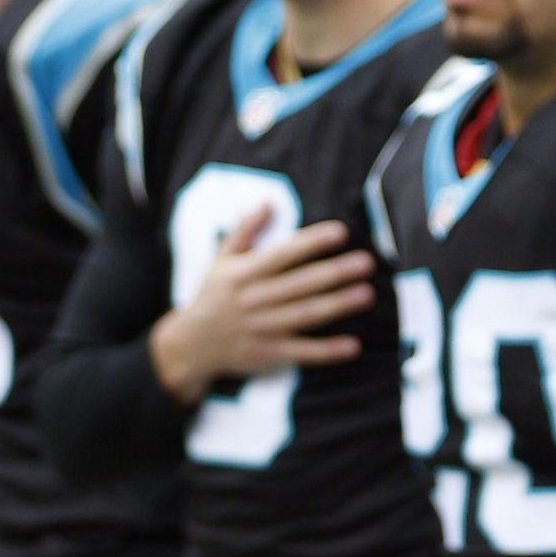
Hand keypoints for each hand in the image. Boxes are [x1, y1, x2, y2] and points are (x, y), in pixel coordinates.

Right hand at [148, 210, 371, 406]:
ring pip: (304, 315)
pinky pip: (300, 353)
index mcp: (244, 274)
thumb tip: (268, 201)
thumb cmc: (213, 295)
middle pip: (299, 285)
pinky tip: (353, 346)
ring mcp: (261, 329)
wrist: (188, 346)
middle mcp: (253, 301)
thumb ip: (245, 230)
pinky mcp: (267, 354)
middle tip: (366, 262)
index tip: (341, 232)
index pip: (283, 255)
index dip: (312, 243)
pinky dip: (326, 351)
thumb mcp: (221, 260)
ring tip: (367, 293)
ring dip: (337, 305)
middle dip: (334, 273)